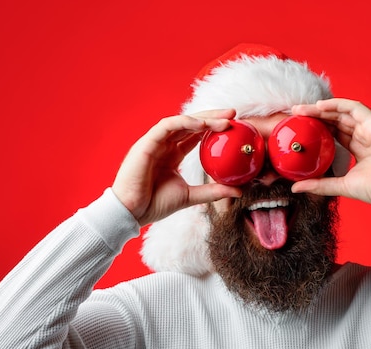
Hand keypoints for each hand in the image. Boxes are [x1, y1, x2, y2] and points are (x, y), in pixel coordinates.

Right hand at [112, 110, 241, 226]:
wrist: (131, 212)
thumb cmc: (154, 204)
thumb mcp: (190, 196)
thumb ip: (213, 192)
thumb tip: (239, 191)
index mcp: (172, 155)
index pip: (195, 135)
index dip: (213, 128)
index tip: (233, 127)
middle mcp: (164, 146)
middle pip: (191, 124)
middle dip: (212, 117)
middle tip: (233, 114)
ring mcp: (155, 143)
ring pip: (181, 122)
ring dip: (203, 118)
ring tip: (224, 119)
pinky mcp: (146, 143)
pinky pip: (167, 126)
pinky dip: (185, 123)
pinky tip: (202, 124)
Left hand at [291, 99, 370, 209]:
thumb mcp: (340, 185)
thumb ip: (319, 184)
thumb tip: (295, 187)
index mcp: (358, 148)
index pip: (334, 133)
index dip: (317, 128)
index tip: (299, 128)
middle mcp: (364, 136)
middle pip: (335, 120)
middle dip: (314, 116)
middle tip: (294, 114)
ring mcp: (370, 129)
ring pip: (342, 112)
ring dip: (321, 108)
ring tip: (301, 109)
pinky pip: (354, 108)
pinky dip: (337, 104)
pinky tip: (320, 106)